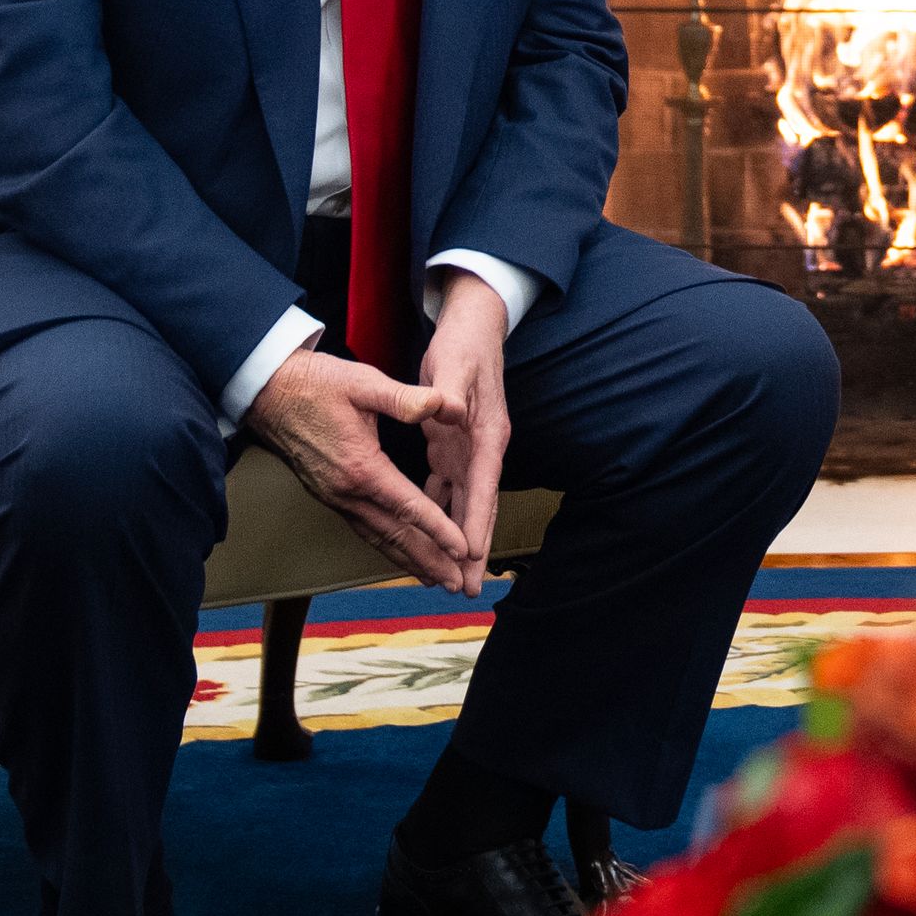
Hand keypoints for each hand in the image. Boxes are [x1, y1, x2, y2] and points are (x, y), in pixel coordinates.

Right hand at [245, 347, 465, 581]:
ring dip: (408, 560)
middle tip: (457, 583)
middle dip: (428, 561)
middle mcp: (347, 491)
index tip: (462, 549)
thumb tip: (444, 404)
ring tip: (435, 579)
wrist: (268, 392)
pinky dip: (386, 545)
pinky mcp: (329, 495)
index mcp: (361, 466)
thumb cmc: (317, 384)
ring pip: (377, 537)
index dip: (438, 529)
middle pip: (394, 535)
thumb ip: (405, 398)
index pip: (407, 507)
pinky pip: (364, 528)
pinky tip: (400, 552)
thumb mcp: (364, 383)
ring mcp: (335, 496)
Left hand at [414, 272, 514, 597]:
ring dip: (456, 540)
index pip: (482, 489)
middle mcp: (483, 449)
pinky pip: (448, 488)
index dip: (475, 525)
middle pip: (478, 508)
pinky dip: (441, 512)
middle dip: (472, 551)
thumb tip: (444, 410)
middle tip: (464, 589)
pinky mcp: (454, 446)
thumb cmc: (464, 346)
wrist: (473, 326)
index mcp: (487, 434)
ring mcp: (470, 450)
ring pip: (464, 504)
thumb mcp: (452, 365)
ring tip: (449, 577)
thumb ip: (445, 392)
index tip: (470, 558)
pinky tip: (428, 533)